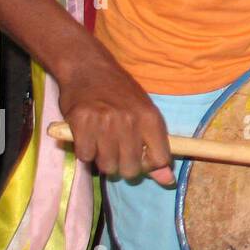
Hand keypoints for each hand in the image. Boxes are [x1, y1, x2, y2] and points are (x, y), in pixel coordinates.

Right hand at [57, 51, 172, 185]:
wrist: (88, 68)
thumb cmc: (120, 93)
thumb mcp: (144, 114)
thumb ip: (156, 148)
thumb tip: (167, 181)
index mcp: (151, 118)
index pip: (159, 159)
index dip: (149, 165)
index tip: (139, 157)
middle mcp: (130, 121)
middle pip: (130, 169)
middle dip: (123, 166)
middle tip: (116, 150)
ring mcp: (104, 122)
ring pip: (106, 165)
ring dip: (102, 159)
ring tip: (101, 141)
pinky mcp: (81, 122)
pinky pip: (85, 156)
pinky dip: (85, 151)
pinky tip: (87, 136)